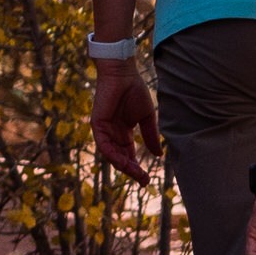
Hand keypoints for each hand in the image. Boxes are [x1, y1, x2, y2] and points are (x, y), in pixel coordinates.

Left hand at [91, 54, 160, 182]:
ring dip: (123, 166)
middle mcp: (113, 134)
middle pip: (121, 158)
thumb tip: (158, 155)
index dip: (137, 167)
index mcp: (123, 132)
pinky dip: (113, 155)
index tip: (147, 179)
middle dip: (131, 170)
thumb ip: (151, 136)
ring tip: (136, 173)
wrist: (123, 74)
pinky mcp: (97, 125)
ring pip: (111, 155)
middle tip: (143, 180)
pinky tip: (124, 162)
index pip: (129, 155)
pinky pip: (104, 145)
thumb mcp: (147, 118)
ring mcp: (104, 130)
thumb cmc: (134, 91)